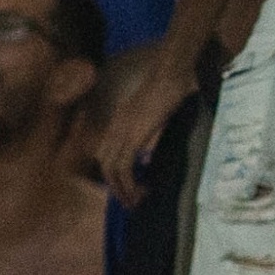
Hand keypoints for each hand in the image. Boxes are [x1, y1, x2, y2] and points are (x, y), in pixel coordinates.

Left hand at [94, 57, 195, 205]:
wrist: (170, 72)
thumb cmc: (169, 83)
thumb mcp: (156, 105)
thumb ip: (150, 121)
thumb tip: (153, 142)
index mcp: (120, 119)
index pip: (106, 151)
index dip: (114, 172)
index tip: (129, 185)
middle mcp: (116, 126)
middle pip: (104, 163)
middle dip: (115, 187)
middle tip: (130, 201)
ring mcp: (123, 131)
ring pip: (110, 170)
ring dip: (122, 190)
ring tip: (135, 202)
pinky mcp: (133, 136)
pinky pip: (123, 168)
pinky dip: (129, 184)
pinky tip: (141, 191)